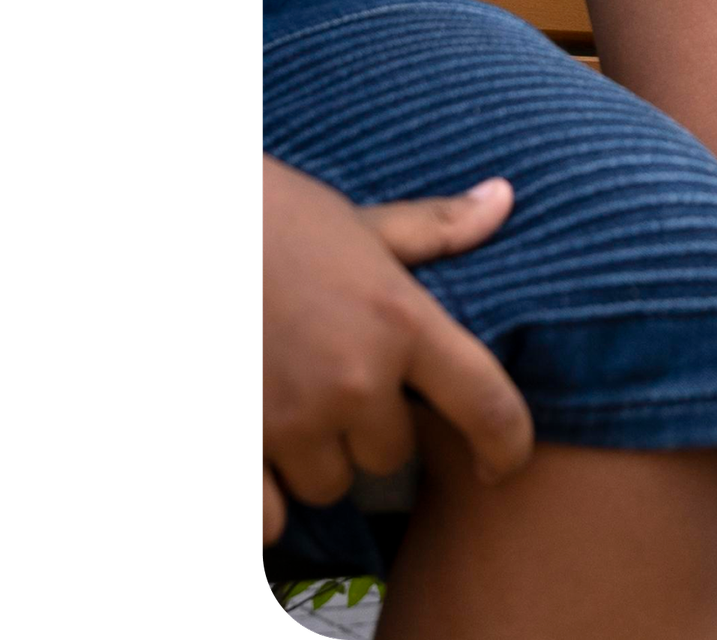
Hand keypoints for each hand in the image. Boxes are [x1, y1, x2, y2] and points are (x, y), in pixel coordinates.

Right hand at [261, 156, 532, 543]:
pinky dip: (270, 497)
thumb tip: (503, 198)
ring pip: (331, 483)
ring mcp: (294, 421)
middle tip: (342, 384)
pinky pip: (274, 518)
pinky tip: (264, 453)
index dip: (506, 444)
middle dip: (372, 429)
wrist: (210, 228)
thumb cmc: (278, 223)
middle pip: (392, 454)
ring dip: (319, 459)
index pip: (484, 402)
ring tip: (296, 406)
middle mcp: (356, 381)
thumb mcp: (361, 224)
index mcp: (401, 322)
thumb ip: (435, 228)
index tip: (502, 465)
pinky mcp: (243, 449)